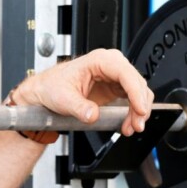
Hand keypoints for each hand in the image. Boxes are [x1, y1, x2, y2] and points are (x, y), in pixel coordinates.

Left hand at [11, 48, 154, 136]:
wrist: (46, 91)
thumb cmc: (53, 86)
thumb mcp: (63, 98)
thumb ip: (79, 107)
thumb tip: (93, 115)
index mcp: (100, 60)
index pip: (126, 74)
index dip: (136, 93)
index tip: (140, 110)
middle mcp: (111, 65)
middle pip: (137, 84)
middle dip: (140, 106)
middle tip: (136, 125)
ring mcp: (115, 76)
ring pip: (139, 92)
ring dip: (139, 112)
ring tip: (131, 127)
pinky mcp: (116, 88)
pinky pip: (133, 99)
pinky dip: (134, 112)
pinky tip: (128, 123)